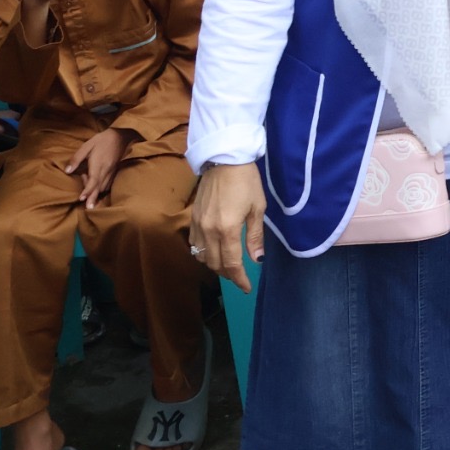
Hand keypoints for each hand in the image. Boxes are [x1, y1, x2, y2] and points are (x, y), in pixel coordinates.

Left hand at [62, 127, 123, 208]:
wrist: (123, 135)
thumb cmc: (103, 139)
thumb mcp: (87, 145)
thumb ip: (76, 158)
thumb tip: (67, 171)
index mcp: (99, 164)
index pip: (93, 180)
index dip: (87, 190)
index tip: (81, 198)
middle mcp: (106, 170)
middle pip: (99, 187)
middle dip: (93, 198)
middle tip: (88, 209)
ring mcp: (112, 171)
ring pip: (104, 186)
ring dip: (96, 193)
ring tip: (88, 198)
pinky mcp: (115, 171)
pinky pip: (108, 183)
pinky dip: (102, 189)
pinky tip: (97, 191)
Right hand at [189, 162, 265, 291]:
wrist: (223, 161)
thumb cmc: (246, 182)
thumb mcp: (257, 208)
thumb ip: (255, 236)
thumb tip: (257, 260)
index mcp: (227, 230)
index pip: (232, 264)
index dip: (240, 279)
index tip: (247, 288)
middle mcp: (209, 231)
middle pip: (215, 264)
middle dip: (228, 275)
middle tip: (240, 277)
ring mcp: (197, 226)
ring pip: (202, 257)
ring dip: (215, 265)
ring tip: (228, 265)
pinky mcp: (192, 220)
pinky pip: (194, 245)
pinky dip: (204, 254)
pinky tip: (214, 251)